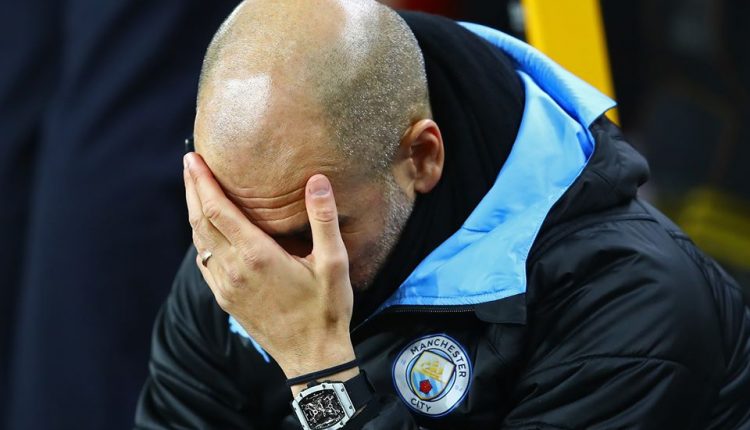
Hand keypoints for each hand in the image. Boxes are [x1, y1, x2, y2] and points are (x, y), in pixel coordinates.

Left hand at [183, 153, 357, 393]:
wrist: (311, 356)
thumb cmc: (326, 309)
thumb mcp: (333, 263)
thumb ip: (323, 219)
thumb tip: (317, 181)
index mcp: (257, 255)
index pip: (217, 210)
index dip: (202, 182)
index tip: (193, 158)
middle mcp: (234, 269)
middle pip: (200, 221)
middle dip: (192, 189)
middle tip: (189, 163)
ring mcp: (226, 287)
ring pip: (200, 242)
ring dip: (194, 213)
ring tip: (195, 190)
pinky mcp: (226, 300)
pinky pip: (205, 263)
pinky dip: (201, 240)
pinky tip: (206, 232)